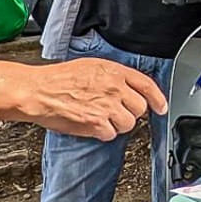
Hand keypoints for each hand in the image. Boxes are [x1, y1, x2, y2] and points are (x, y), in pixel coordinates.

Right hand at [13, 57, 166, 140]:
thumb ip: (112, 77)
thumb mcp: (90, 67)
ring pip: (128, 124)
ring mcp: (107, 106)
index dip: (158, 98)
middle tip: (116, 112)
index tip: (161, 107)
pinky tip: (91, 125)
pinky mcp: (97, 123)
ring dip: (117, 125)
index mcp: (114, 71)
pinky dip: (103, 133)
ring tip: (101, 118)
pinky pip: (111, 134)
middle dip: (130, 113)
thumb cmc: (58, 79)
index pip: (147, 85)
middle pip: (140, 108)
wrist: (38, 91)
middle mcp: (114, 88)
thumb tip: (125, 88)